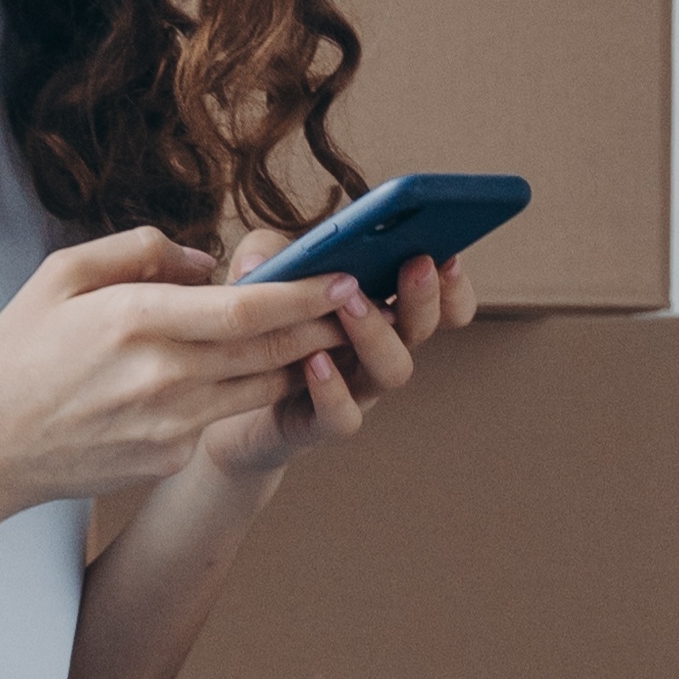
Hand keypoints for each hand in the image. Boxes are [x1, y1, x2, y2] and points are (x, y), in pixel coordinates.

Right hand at [0, 227, 350, 507]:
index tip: (344, 278)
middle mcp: (162, 375)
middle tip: (362, 305)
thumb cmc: (23, 352)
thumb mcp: (64, 275)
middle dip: (324, 327)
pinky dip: (248, 393)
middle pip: (269, 350)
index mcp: (136, 320)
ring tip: (331, 335)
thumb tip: (207, 262)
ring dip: (302, 363)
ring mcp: (169, 424)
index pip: (244, 308)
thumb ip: (140, 251)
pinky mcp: (169, 458)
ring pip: (261, 388)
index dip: (304, 295)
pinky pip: (224, 417)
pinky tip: (266, 374)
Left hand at [190, 247, 467, 476]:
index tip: (448, 255)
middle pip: (422, 329)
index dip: (452, 286)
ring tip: (352, 302)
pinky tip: (316, 361)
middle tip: (416, 265)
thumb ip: (266, 254)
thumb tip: (260, 260)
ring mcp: (355, 389)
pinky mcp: (319, 423)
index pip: (440, 304)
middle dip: (425, 296)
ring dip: (378, 334)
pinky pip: (343, 415)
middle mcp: (377, 351)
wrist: (225, 402)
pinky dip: (334, 389)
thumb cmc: (259, 330)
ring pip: (393, 370)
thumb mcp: (260, 278)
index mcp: (378, 312)